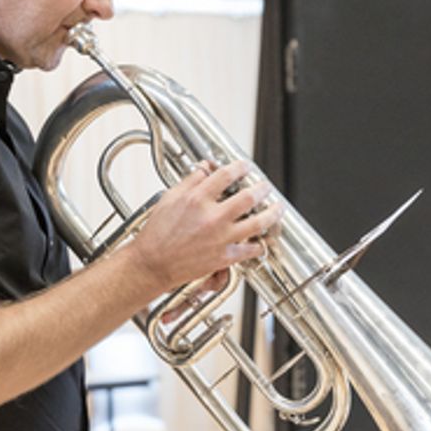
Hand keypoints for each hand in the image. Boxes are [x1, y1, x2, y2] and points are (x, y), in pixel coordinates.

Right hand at [126, 160, 284, 295]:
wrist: (153, 263)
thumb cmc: (158, 233)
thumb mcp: (170, 198)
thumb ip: (191, 181)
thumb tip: (206, 167)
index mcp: (197, 199)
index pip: (227, 175)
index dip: (240, 167)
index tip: (245, 167)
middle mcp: (212, 217)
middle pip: (249, 197)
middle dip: (262, 188)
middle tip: (266, 186)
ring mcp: (220, 238)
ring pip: (258, 223)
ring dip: (272, 214)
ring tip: (278, 208)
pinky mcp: (224, 257)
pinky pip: (251, 249)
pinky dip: (259, 244)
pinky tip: (262, 239)